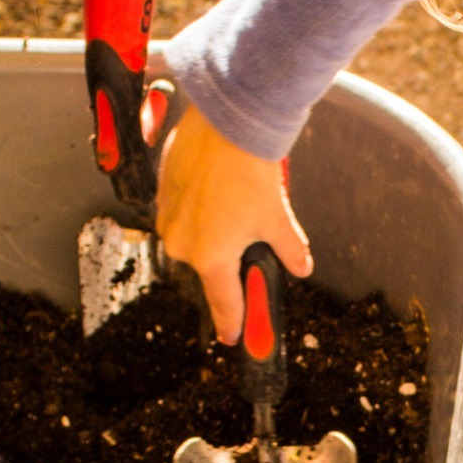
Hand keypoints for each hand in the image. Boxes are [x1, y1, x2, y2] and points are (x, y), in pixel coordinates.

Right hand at [156, 100, 312, 343]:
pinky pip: (181, 212)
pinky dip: (199, 208)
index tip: (232, 337)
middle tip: (247, 237)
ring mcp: (167, 216)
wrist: (225, 125)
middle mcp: (182, 243)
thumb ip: (288, 248)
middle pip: (209, 264)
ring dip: (213, 229)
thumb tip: (301, 266)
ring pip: (193, 236)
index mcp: (211, 257)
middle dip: (227, 257)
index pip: (224, 301)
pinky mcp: (161, 191)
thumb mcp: (277, 218)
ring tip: (235, 203)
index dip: (232, 321)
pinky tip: (218, 190)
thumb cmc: (250, 173)